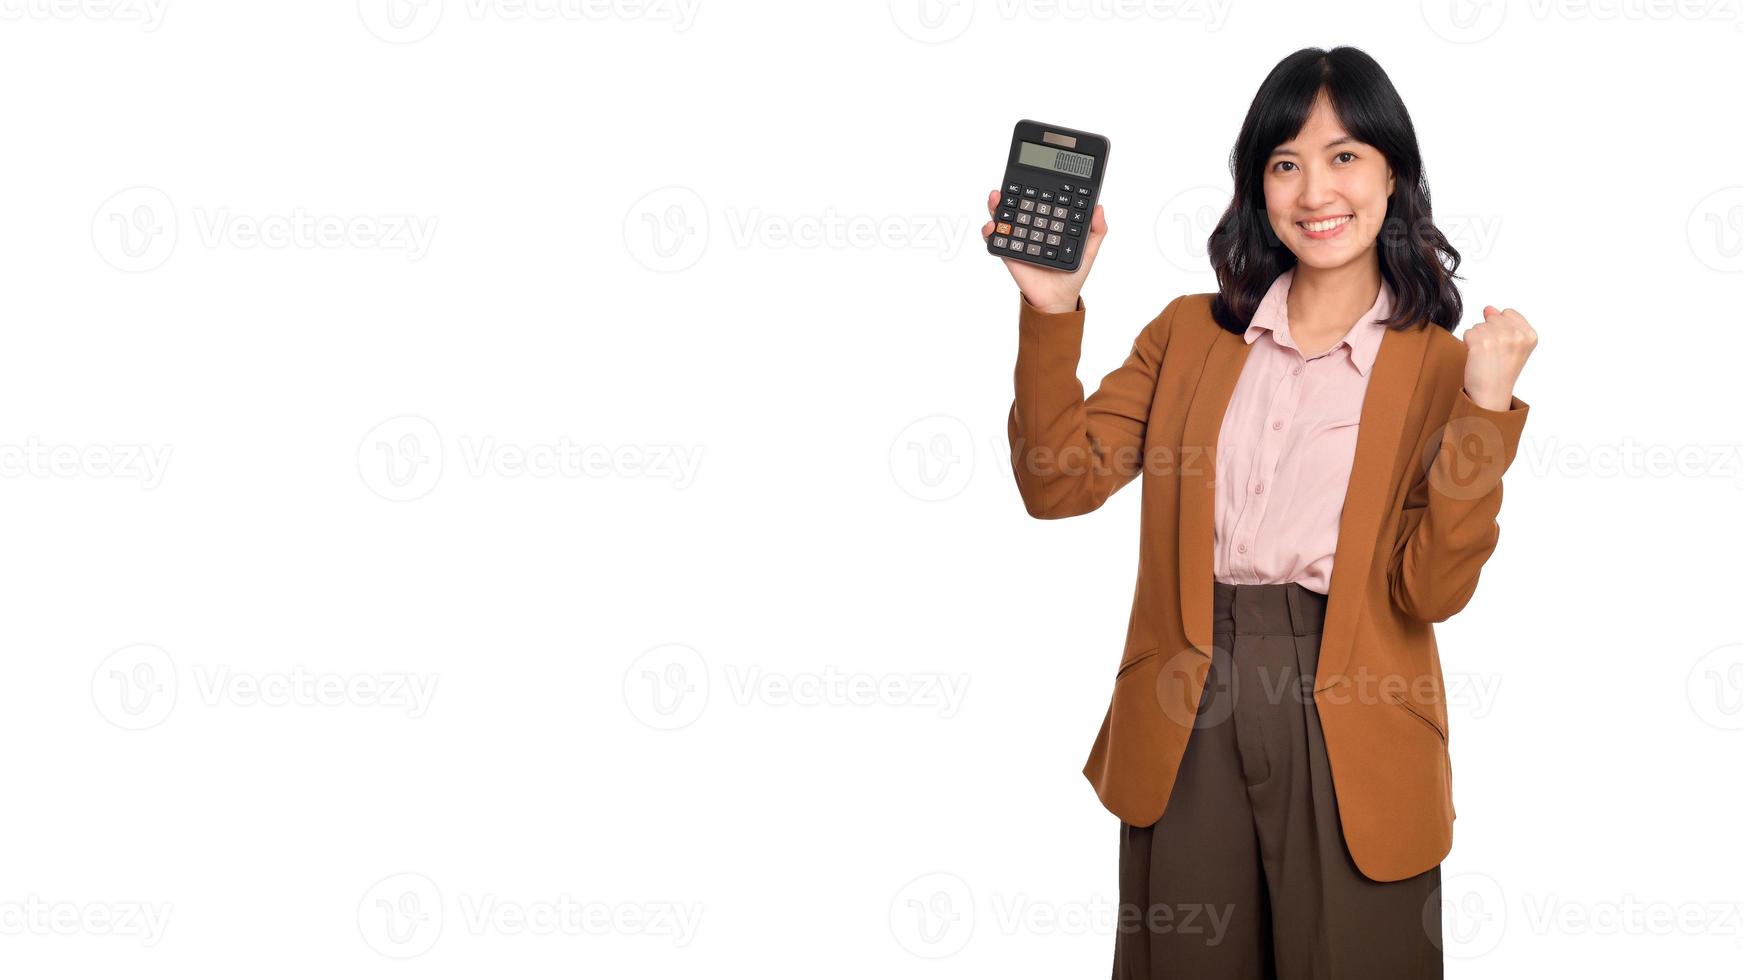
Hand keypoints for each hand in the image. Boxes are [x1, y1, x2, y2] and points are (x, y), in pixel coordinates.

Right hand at [980, 189, 1107, 313]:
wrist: (1057, 300)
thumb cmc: (1072, 276)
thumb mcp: (1089, 250)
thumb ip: (1097, 230)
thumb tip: (1099, 207)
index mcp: (1049, 223)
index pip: (1041, 199)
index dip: (1035, 186)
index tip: (1033, 176)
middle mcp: (1031, 227)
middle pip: (1018, 204)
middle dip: (1009, 192)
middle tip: (1008, 186)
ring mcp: (1018, 239)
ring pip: (1004, 218)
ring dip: (997, 206)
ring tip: (997, 199)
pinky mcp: (1009, 252)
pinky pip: (995, 240)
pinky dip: (990, 231)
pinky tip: (992, 226)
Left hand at [1460, 305, 1537, 410]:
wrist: (1492, 393)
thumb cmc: (1501, 371)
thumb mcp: (1512, 346)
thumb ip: (1504, 323)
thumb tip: (1488, 308)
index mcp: (1530, 335)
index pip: (1508, 313)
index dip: (1500, 328)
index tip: (1503, 347)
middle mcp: (1517, 335)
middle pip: (1492, 318)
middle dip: (1488, 333)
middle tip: (1493, 354)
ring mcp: (1499, 338)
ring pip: (1479, 325)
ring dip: (1478, 340)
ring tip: (1486, 357)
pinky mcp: (1481, 343)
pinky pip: (1468, 333)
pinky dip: (1468, 344)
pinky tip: (1477, 357)